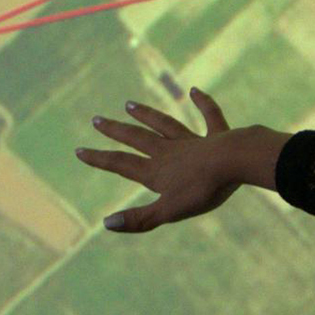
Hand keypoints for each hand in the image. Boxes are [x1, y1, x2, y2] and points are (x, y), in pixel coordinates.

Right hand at [74, 90, 286, 232]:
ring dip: (147, 115)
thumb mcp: (170, 211)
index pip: (121, 164)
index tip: (79, 150)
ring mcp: (193, 141)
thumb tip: (106, 224)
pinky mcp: (218, 134)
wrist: (235, 162)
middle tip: (97, 119)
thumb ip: (140, 219)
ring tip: (129, 104)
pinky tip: (194, 90)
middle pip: (137, 139)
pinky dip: (202, 103)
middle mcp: (170, 152)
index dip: (99, 159)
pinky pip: (209, 115)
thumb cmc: (203, 189)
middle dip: (116, 130)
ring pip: (165, 125)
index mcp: (157, 171)